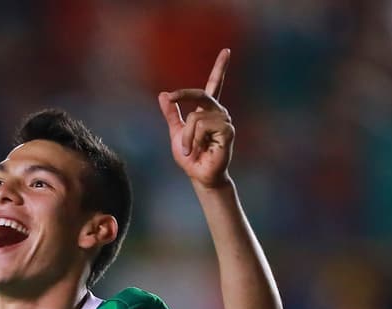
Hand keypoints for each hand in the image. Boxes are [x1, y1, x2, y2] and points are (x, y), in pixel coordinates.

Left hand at [157, 48, 234, 188]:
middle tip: (170, 98)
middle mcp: (219, 112)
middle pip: (202, 93)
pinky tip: (199, 149)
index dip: (221, 67)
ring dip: (187, 135)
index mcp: (208, 110)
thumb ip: (171, 114)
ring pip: (196, 116)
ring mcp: (225, 120)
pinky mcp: (228, 130)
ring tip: (190, 149)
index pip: (216, 84)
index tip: (227, 51)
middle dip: (183, 95)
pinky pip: (202, 125)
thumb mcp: (176, 132)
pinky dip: (194, 139)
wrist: (199, 175)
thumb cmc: (190, 157)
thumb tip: (163, 95)